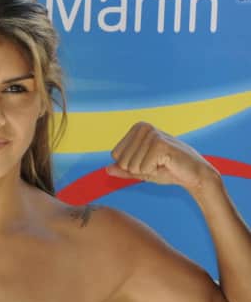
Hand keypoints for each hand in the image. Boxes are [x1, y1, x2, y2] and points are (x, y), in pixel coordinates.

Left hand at [105, 122, 219, 192]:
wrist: (194, 174)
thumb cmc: (168, 170)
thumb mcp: (141, 170)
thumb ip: (124, 170)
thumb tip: (106, 169)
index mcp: (137, 128)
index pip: (115, 155)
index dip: (131, 166)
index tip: (148, 162)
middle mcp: (143, 127)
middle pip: (122, 161)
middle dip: (138, 169)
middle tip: (157, 164)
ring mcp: (152, 134)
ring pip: (132, 166)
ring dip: (147, 171)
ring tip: (163, 164)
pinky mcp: (160, 144)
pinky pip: (143, 168)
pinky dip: (154, 172)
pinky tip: (167, 165)